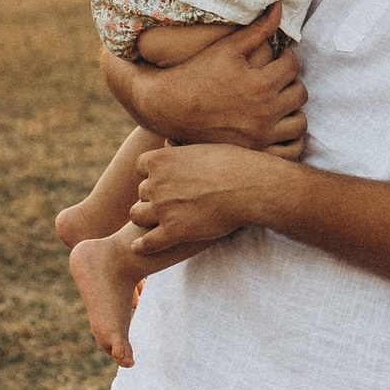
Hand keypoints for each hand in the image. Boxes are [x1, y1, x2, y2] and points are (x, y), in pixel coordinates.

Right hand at [125, 0, 306, 151]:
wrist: (169, 108)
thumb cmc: (197, 73)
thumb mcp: (227, 48)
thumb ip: (258, 29)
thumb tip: (281, 6)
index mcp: (261, 85)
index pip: (293, 67)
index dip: (287, 59)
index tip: (278, 58)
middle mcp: (264, 113)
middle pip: (300, 94)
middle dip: (292, 83)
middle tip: (279, 79)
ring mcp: (260, 137)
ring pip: (300, 124)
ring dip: (294, 110)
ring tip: (280, 101)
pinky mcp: (254, 152)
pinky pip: (290, 151)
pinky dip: (291, 140)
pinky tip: (278, 126)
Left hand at [129, 140, 296, 262]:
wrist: (252, 187)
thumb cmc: (235, 163)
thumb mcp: (204, 146)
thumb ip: (181, 148)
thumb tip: (167, 142)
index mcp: (161, 159)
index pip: (140, 167)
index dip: (152, 174)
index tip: (164, 180)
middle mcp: (156, 183)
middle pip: (141, 192)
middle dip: (152, 197)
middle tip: (170, 202)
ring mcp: (163, 208)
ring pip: (137, 215)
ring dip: (146, 218)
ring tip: (157, 222)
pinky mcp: (173, 232)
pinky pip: (147, 243)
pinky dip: (142, 246)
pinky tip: (140, 247)